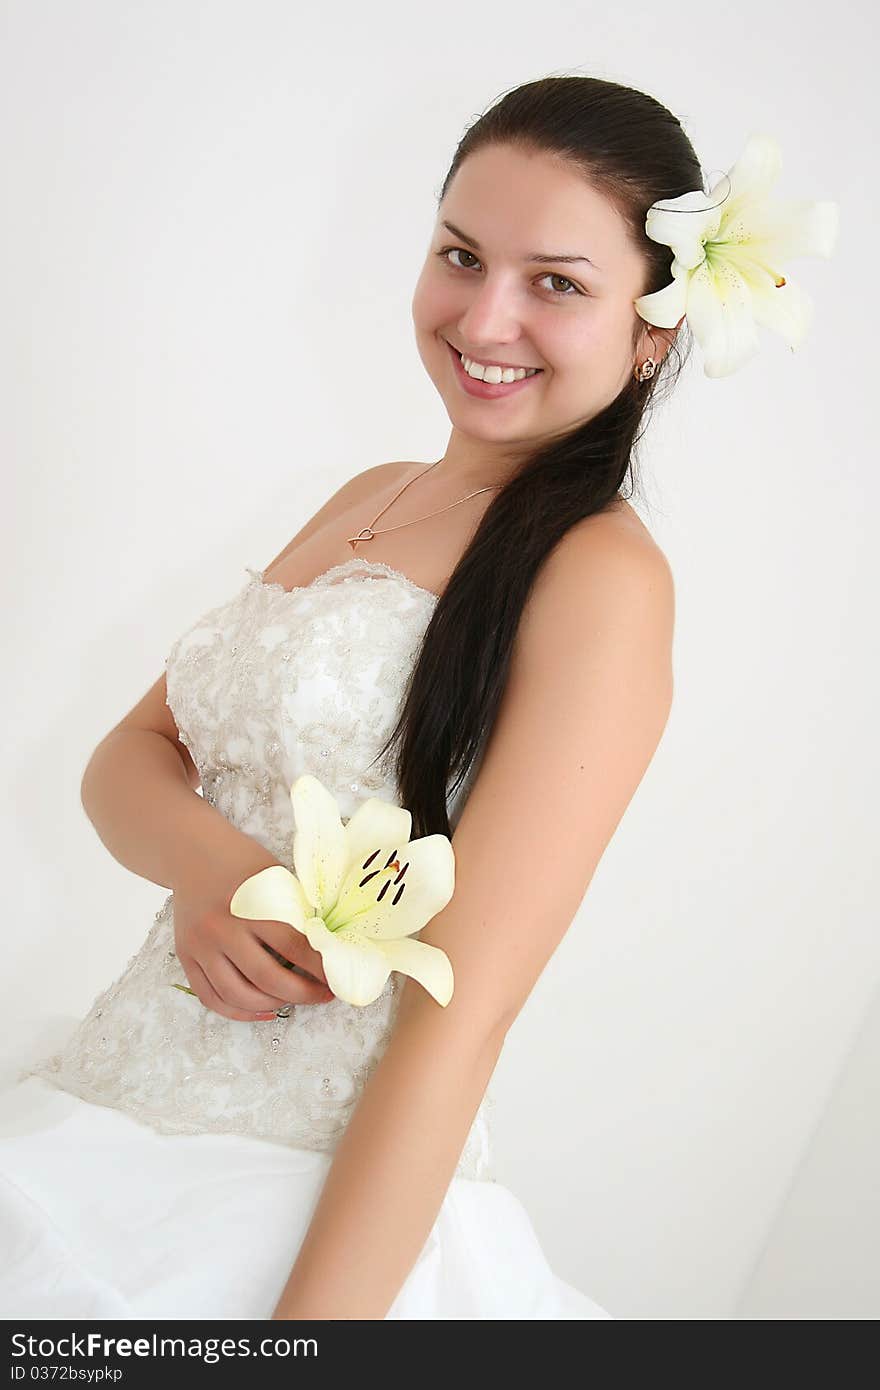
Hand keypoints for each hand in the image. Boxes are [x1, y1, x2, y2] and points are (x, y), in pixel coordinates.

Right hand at [171, 852, 333, 1020]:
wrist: (192, 853)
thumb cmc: (242, 863)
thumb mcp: (274, 878)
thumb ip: (294, 912)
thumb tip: (327, 948)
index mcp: (251, 906)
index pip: (294, 946)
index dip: (320, 968)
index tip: (338, 978)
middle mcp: (222, 929)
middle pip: (267, 977)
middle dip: (302, 994)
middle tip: (323, 996)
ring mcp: (201, 946)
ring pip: (238, 995)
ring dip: (271, 1005)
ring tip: (293, 1000)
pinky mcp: (186, 957)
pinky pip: (211, 997)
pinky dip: (238, 1012)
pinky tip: (263, 1010)